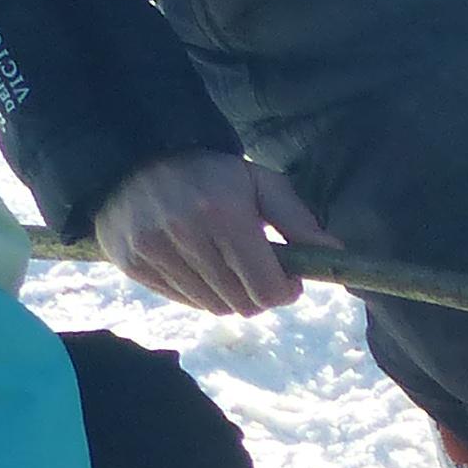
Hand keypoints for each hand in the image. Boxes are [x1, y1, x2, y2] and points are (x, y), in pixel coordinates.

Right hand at [94, 151, 330, 315]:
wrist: (134, 159)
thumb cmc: (210, 175)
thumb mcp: (258, 182)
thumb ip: (297, 219)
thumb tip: (335, 253)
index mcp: (222, 213)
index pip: (267, 291)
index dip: (285, 291)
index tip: (288, 278)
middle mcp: (184, 234)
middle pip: (244, 305)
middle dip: (260, 293)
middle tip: (257, 270)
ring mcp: (153, 250)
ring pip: (215, 308)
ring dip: (231, 294)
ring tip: (226, 263)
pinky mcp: (132, 263)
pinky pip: (185, 302)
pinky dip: (201, 292)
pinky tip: (198, 264)